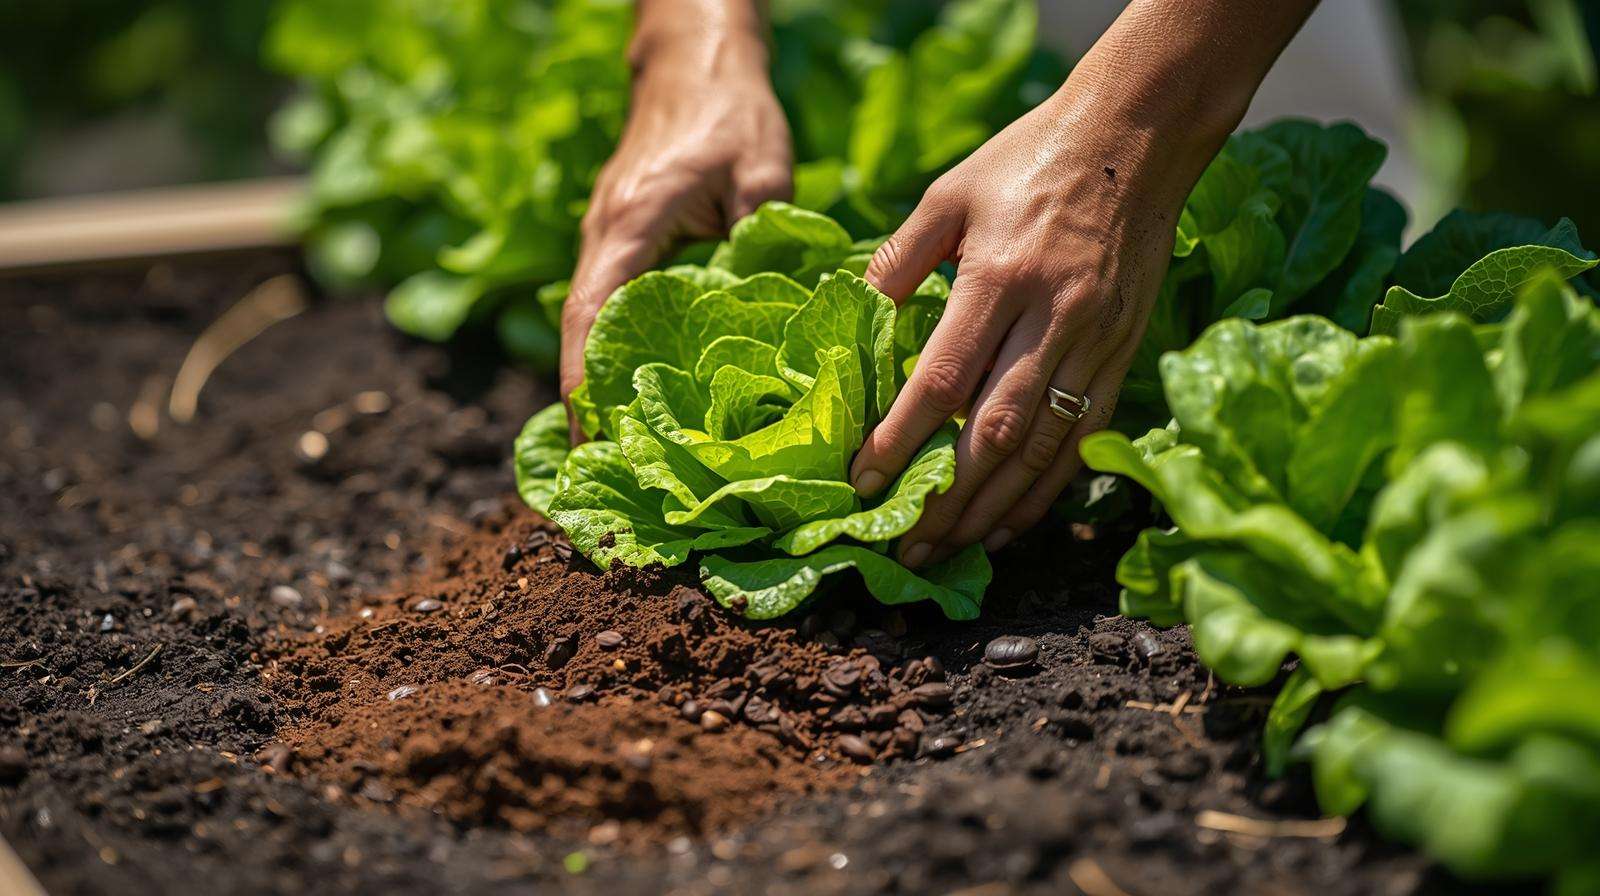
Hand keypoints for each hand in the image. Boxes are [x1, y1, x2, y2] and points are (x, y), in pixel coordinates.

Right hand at [561, 3, 790, 439]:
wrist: (694, 62)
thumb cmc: (730, 111)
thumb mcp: (762, 172)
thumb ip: (763, 242)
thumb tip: (777, 320)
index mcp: (630, 225)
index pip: (595, 316)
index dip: (589, 384)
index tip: (594, 440)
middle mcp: (605, 239)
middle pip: (584, 336)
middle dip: (591, 404)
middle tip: (613, 472)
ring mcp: (608, 242)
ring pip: (594, 328)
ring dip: (602, 386)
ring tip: (626, 454)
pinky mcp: (623, 244)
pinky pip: (612, 311)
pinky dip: (618, 356)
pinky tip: (645, 397)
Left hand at [852, 88, 1225, 567]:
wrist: (1137, 138)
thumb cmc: (1029, 159)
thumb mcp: (949, 194)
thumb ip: (898, 260)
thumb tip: (853, 319)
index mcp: (1000, 277)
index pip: (943, 381)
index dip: (901, 440)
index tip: (864, 481)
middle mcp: (1053, 319)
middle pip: (995, 432)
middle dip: (945, 498)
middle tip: (902, 543)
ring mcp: (1096, 342)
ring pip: (1043, 448)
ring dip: (992, 508)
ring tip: (948, 547)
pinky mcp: (1123, 354)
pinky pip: (1084, 439)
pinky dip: (1046, 491)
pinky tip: (1009, 523)